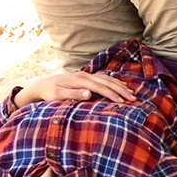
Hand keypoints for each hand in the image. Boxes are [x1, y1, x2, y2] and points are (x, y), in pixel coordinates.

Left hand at [14, 71, 135, 107]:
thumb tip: (89, 93)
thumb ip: (73, 94)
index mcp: (79, 80)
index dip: (112, 94)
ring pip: (108, 79)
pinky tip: (122, 86)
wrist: (43, 85)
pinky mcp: (87, 77)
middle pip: (107, 82)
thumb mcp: (58, 95)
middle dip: (121, 90)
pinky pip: (105, 78)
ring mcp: (87, 75)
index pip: (100, 87)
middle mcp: (85, 75)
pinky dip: (115, 82)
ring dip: (121, 86)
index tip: (122, 102)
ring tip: (132, 93)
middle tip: (133, 98)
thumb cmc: (50, 93)